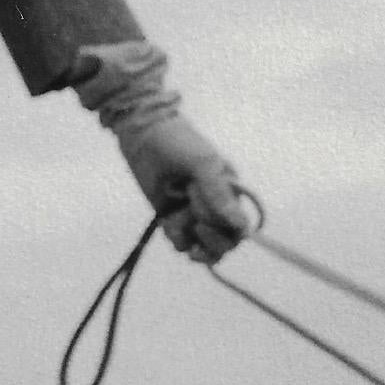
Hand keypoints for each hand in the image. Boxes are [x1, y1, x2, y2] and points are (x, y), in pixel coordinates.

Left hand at [68, 38, 253, 264]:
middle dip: (211, 239)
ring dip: (192, 240)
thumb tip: (241, 227)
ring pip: (205, 249)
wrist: (143, 134)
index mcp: (231, 192)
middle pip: (226, 244)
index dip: (229, 232)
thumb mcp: (203, 164)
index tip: (208, 220)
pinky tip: (166, 220)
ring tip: (176, 221)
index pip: (241, 228)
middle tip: (194, 221)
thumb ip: (220, 194)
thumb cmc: (178, 143)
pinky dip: (175, 237)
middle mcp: (216, 207)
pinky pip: (182, 243)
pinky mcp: (173, 220)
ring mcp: (194, 216)